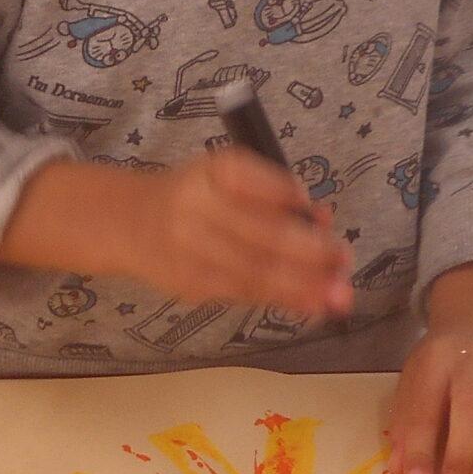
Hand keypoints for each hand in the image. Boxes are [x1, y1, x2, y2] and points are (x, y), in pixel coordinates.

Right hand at [120, 148, 354, 311]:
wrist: (129, 221)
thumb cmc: (198, 194)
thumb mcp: (231, 176)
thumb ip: (276, 194)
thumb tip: (323, 220)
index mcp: (214, 170)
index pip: (253, 179)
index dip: (289, 198)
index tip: (322, 215)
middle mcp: (197, 205)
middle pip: (260, 232)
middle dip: (310, 251)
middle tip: (343, 260)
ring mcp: (188, 248)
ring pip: (254, 270)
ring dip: (302, 284)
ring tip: (337, 293)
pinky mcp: (188, 282)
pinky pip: (242, 292)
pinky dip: (281, 299)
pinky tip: (309, 303)